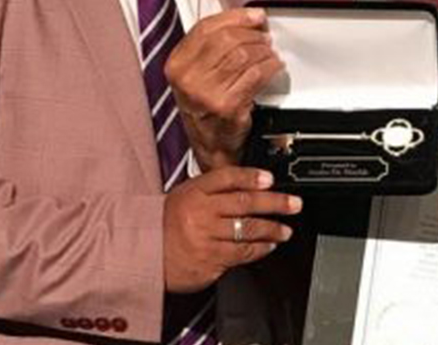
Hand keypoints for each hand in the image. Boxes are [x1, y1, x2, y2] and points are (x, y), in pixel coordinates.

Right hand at [163, 166, 301, 292]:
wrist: (143, 254)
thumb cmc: (168, 223)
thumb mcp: (186, 195)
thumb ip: (214, 189)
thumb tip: (252, 183)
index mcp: (194, 193)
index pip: (227, 178)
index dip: (251, 176)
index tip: (270, 178)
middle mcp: (200, 214)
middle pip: (245, 203)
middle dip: (275, 203)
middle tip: (294, 204)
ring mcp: (205, 238)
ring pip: (248, 230)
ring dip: (272, 230)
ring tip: (285, 230)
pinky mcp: (209, 261)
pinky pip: (241, 253)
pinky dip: (259, 249)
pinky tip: (268, 246)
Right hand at [167, 8, 283, 169]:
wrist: (211, 144)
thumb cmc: (207, 106)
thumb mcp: (197, 73)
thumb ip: (213, 45)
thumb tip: (248, 20)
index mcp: (177, 64)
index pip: (206, 28)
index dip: (236, 17)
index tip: (255, 17)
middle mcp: (187, 78)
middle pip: (227, 39)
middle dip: (252, 35)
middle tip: (265, 38)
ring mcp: (206, 93)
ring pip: (243, 55)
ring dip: (263, 51)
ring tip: (269, 53)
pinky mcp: (227, 105)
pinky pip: (255, 75)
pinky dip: (270, 67)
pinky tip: (273, 67)